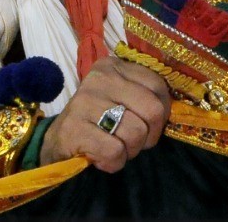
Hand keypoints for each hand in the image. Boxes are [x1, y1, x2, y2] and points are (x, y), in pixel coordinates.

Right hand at [39, 55, 170, 171]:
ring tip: (114, 147)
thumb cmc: (96, 120)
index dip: (161, 113)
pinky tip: (102, 157)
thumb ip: (142, 94)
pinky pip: (115, 152)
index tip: (148, 125)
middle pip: (152, 110)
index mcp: (113, 66)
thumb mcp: (118, 97)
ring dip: (130, 151)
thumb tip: (169, 110)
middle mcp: (100, 77)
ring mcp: (85, 101)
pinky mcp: (74, 128)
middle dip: (148, 135)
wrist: (57, 141)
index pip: (158, 86)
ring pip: (136, 133)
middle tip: (132, 142)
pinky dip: (114, 162)